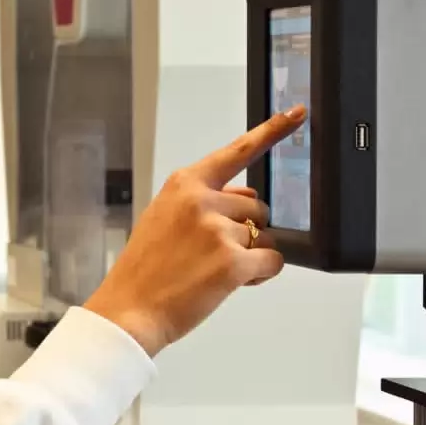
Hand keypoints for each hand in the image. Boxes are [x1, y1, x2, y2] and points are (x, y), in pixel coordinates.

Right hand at [82, 108, 302, 355]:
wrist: (129, 311)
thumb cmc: (144, 272)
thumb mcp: (163, 220)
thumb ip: (203, 201)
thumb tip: (246, 195)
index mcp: (184, 185)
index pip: (237, 151)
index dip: (272, 131)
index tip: (296, 113)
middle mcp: (202, 201)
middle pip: (258, 205)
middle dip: (247, 230)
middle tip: (215, 253)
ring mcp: (218, 230)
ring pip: (265, 236)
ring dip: (252, 255)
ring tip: (215, 271)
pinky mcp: (232, 262)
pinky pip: (273, 261)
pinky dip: (261, 275)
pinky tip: (235, 282)